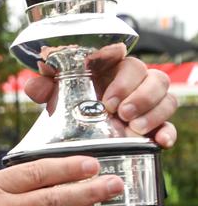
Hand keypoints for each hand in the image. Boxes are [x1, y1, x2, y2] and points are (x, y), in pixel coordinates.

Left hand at [25, 46, 176, 147]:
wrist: (76, 125)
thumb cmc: (69, 101)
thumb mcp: (55, 94)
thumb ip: (44, 87)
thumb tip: (34, 86)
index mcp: (114, 70)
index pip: (130, 64)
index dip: (124, 81)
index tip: (109, 101)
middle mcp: (136, 84)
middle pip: (155, 79)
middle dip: (141, 97)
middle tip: (122, 114)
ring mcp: (148, 104)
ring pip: (167, 98)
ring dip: (154, 113)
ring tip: (134, 128)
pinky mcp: (155, 124)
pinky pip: (171, 124)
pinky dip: (168, 131)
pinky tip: (161, 141)